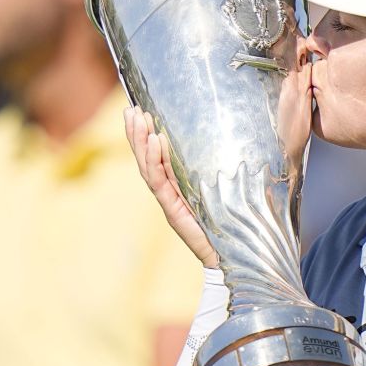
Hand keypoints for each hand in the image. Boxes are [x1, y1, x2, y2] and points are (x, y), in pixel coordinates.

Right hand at [124, 105, 219, 267]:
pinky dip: (154, 160)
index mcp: (180, 186)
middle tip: (129, 110)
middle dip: (136, 133)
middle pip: (147, 159)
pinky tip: (154, 141)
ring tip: (136, 118)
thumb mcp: (229, 188)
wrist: (234, 255)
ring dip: (140, 141)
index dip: (148, 135)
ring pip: (148, 167)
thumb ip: (224, 169)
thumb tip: (235, 139)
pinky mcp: (173, 210)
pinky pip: (159, 182)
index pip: (159, 156)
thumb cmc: (236, 222)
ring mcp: (169, 201)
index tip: (142, 110)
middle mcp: (171, 192)